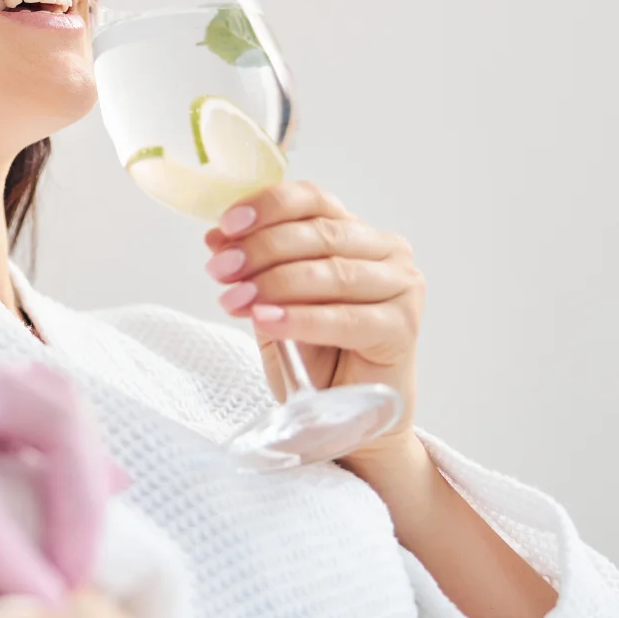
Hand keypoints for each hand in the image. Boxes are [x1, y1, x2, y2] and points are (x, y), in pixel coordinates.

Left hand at [0, 279, 113, 602]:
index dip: (8, 545)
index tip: (35, 606)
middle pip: (57, 419)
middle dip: (78, 502)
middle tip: (73, 578)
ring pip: (58, 407)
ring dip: (82, 477)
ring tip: (78, 552)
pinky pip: (42, 408)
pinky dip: (73, 453)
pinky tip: (101, 491)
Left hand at [204, 181, 424, 467]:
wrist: (348, 417)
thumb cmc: (316, 355)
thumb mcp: (272, 303)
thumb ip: (253, 268)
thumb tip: (216, 237)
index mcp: (356, 233)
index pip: (313, 200)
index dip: (269, 206)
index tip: (227, 225)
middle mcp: (387, 252)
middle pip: (319, 235)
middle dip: (261, 250)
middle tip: (220, 269)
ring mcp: (401, 288)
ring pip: (331, 273)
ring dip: (275, 283)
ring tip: (235, 299)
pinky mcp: (403, 328)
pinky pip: (345, 319)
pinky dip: (300, 318)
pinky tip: (265, 321)